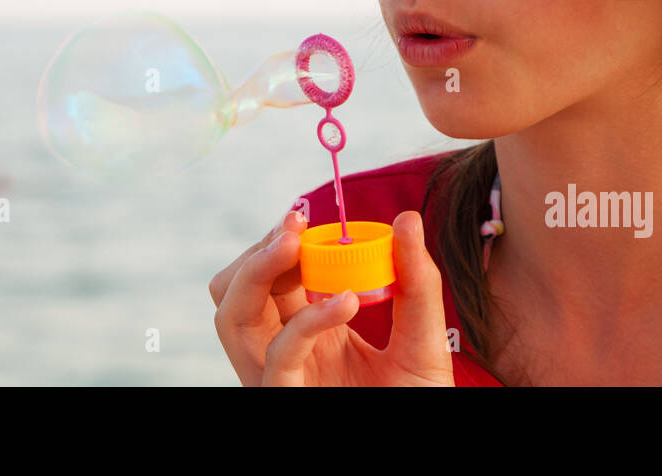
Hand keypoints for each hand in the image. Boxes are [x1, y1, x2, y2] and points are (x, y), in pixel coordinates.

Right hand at [209, 208, 454, 385]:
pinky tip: (348, 301)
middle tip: (294, 229)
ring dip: (258, 271)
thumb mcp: (423, 337)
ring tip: (300, 245)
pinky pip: (277, 356)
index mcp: (308, 334)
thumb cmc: (420, 401)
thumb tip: (407, 220)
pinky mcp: (288, 400)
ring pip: (231, 318)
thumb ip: (417, 282)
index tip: (302, 216)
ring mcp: (282, 378)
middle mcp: (286, 353)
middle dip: (257, 251)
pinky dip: (308, 320)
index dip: (277, 243)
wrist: (431, 444)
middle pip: (233, 293)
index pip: (268, 279)